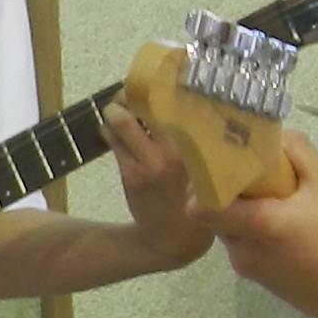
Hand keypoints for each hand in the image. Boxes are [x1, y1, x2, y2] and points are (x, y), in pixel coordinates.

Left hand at [98, 99, 211, 266]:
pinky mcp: (130, 174)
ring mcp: (149, 163)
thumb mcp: (208, 169)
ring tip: (120, 112)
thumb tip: (185, 104)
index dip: (161, 85)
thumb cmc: (197, 199)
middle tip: (130, 95)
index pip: (176, 104)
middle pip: (143, 106)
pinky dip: (109, 131)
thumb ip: (200, 141)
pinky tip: (114, 132)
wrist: (173, 239)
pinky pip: (113, 140)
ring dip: (115, 112)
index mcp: (197, 148)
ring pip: (121, 121)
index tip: (155, 78)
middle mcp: (174, 152)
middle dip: (130, 96)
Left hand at [202, 129, 317, 317]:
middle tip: (260, 182)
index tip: (224, 166)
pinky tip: (291, 233)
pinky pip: (246, 250)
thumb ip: (295, 151)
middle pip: (215, 217)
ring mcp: (250, 272)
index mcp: (257, 225)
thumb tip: (269, 136)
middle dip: (230, 196)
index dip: (204, 185)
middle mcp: (243, 252)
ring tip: (282, 207)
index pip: (200, 207)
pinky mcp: (261, 284)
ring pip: (230, 234)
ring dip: (245, 216)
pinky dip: (257, 236)